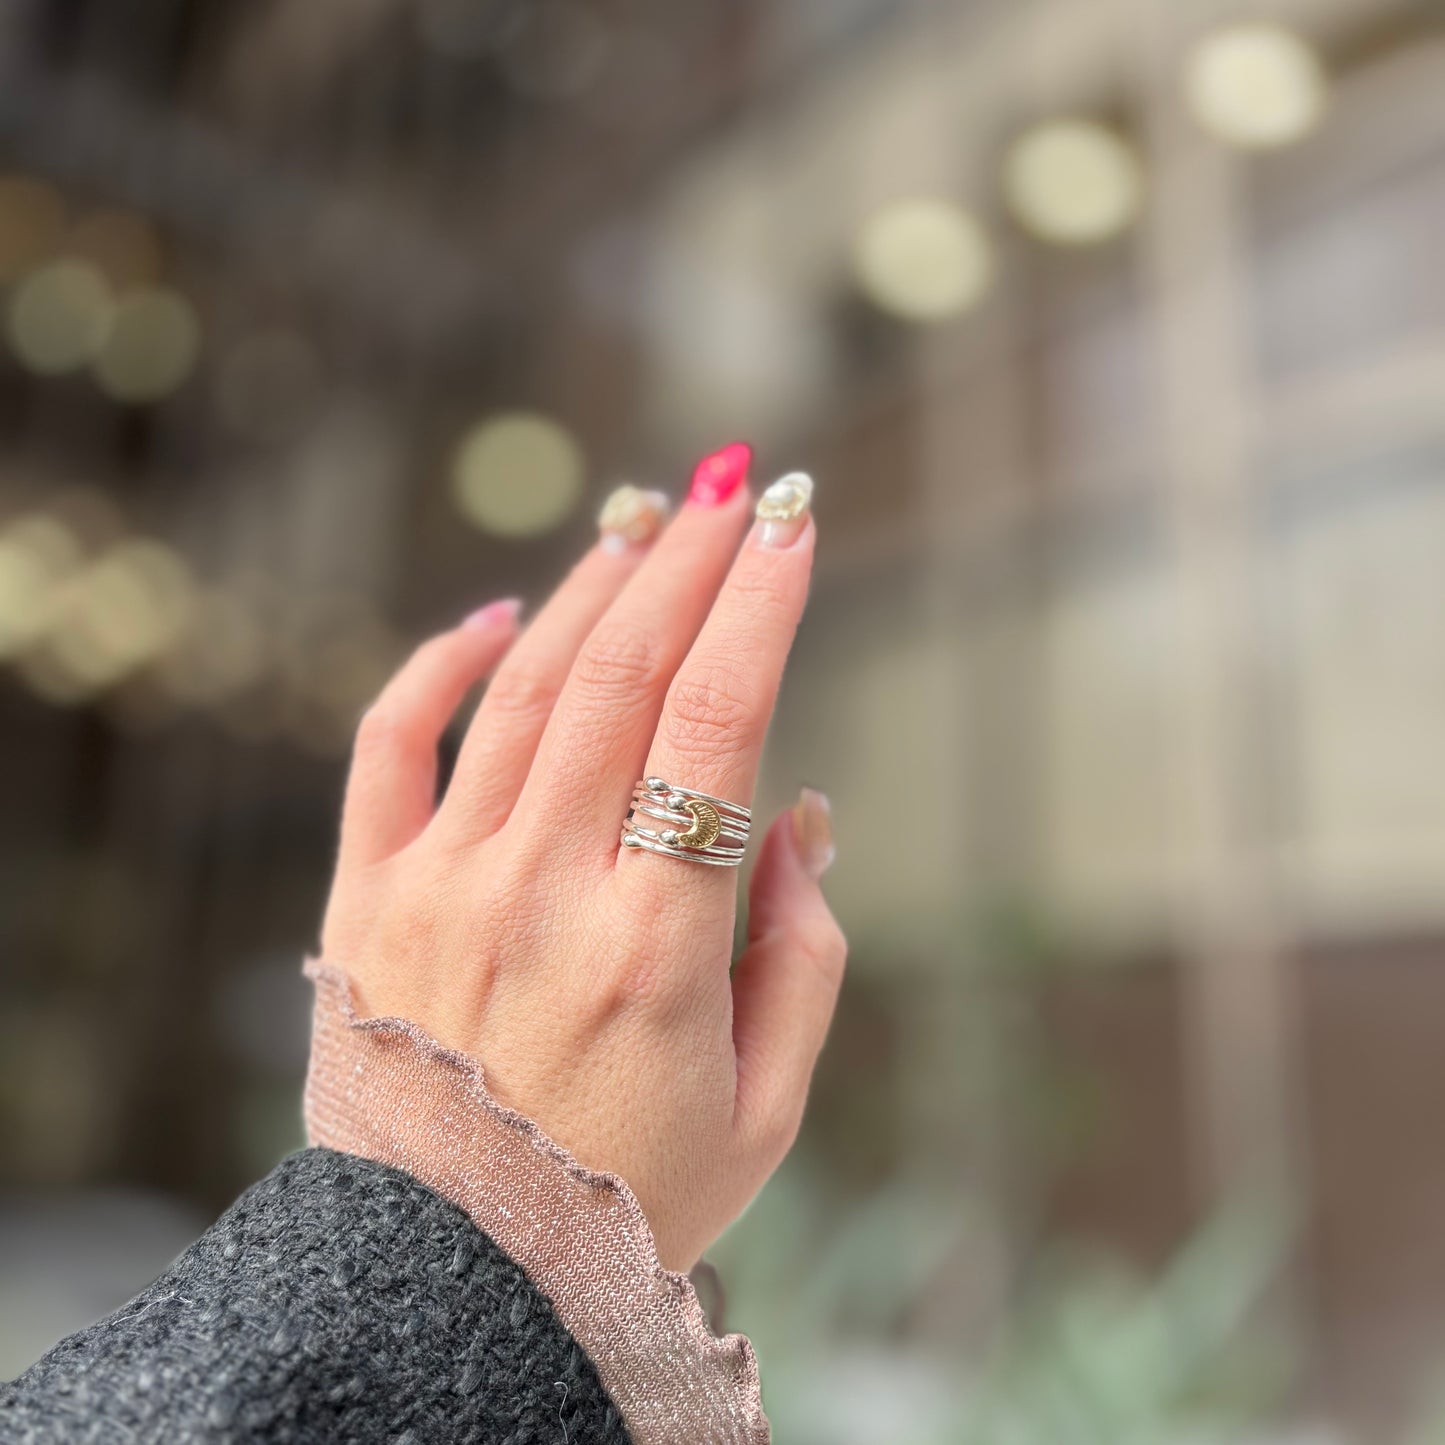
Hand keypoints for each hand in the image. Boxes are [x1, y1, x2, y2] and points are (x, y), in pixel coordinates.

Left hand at [319, 457, 844, 1270]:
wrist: (448, 1277)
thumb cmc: (627, 1198)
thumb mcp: (767, 1108)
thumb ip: (805, 955)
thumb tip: (799, 817)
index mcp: (656, 948)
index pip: (719, 726)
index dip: (761, 607)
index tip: (793, 523)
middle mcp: (542, 893)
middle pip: (626, 676)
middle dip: (690, 560)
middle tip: (735, 480)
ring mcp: (442, 885)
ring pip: (527, 689)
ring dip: (596, 585)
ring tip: (646, 511)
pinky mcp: (369, 896)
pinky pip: (391, 747)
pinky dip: (440, 663)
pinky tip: (501, 611)